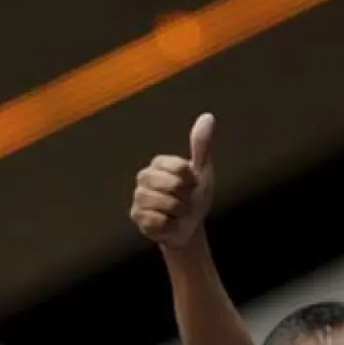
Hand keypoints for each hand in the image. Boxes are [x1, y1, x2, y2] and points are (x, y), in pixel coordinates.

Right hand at [130, 113, 215, 247]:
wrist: (189, 227)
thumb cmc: (194, 197)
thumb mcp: (202, 171)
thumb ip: (201, 145)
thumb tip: (207, 117)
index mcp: (158, 164)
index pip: (179, 167)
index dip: (191, 180)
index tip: (191, 184)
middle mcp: (144, 178)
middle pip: (171, 185)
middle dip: (185, 197)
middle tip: (185, 200)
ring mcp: (138, 197)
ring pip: (164, 203)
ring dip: (178, 212)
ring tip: (176, 212)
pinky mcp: (136, 216)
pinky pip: (157, 219)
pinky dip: (169, 224)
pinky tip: (168, 222)